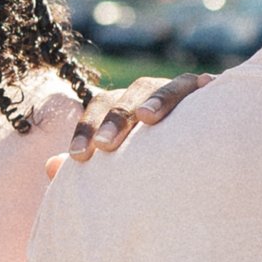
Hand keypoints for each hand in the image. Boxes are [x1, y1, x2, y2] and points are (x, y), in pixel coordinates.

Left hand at [63, 72, 213, 161]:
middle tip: (105, 146)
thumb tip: (51, 167)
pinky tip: (196, 93)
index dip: (86, 128)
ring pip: (158, 87)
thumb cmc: (156, 174)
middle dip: (114, 119)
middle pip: (124, 97)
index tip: (78, 157)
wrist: (211, 159)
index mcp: (122, 113)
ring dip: (152, 100)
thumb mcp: (122, 176)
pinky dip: (189, 90)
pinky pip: (194, 85)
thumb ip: (89, 173)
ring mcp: (175, 93)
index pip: (98, 109)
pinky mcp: (206, 93)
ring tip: (145, 119)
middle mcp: (145, 98)